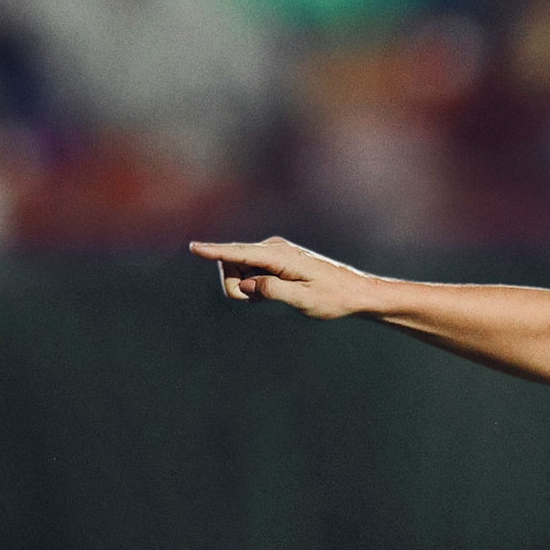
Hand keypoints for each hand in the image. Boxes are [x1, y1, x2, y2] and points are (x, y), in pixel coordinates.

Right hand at [186, 237, 378, 319]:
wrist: (355, 292)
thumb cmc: (333, 297)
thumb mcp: (304, 300)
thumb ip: (273, 291)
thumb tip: (246, 285)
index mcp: (281, 256)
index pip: (241, 253)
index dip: (215, 252)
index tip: (194, 247)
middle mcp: (273, 248)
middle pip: (232, 264)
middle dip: (236, 286)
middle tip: (260, 301)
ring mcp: (272, 252)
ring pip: (238, 269)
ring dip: (246, 287)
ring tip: (275, 295)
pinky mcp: (273, 260)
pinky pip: (249, 271)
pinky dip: (254, 285)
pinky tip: (274, 292)